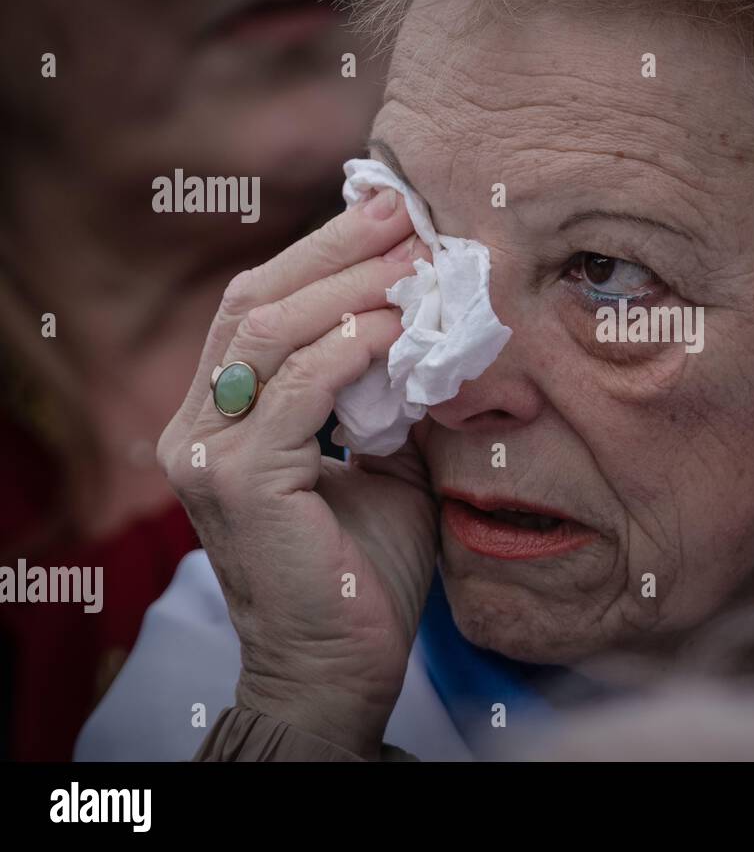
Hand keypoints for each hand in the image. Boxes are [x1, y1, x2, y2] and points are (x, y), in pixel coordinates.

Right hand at [159, 188, 436, 759]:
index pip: (259, 306)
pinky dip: (350, 348)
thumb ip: (388, 393)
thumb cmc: (364, 568)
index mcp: (223, 415)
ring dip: (349, 285)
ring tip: (415, 258)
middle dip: (334, 248)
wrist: (343, 666)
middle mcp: (198, 426)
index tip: (392, 214)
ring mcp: (208, 453)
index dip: (321, 253)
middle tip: (404, 209)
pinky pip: (296, 390)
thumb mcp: (385, 460)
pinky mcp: (239, 482)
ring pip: (267, 331)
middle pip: (255, 300)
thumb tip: (433, 321)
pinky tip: (399, 328)